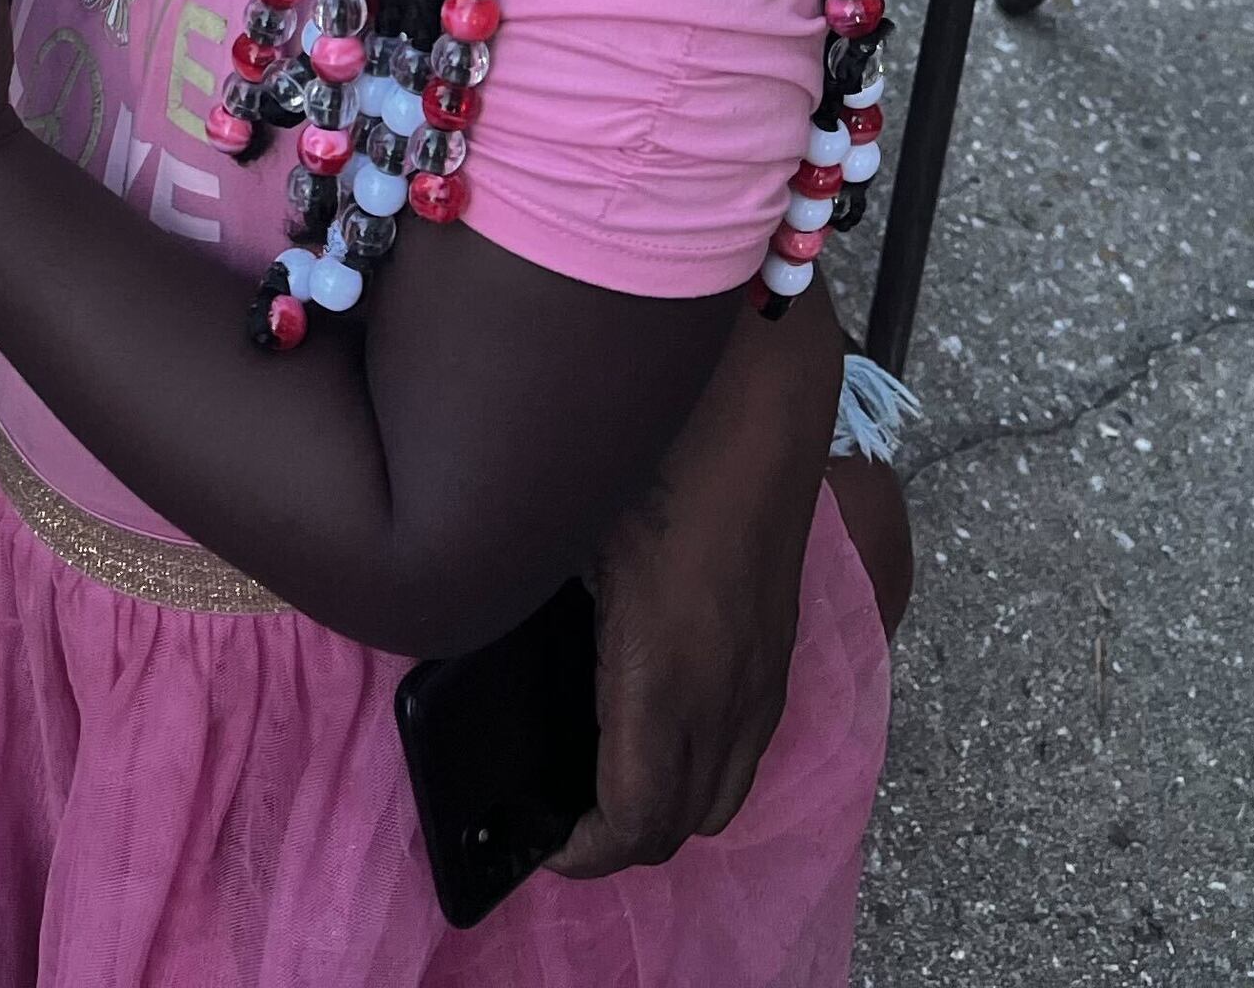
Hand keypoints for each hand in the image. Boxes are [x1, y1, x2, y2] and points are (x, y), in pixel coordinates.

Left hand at [549, 306, 835, 876]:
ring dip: (671, 807)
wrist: (761, 397)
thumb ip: (525, 605)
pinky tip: (659, 719)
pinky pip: (751, 743)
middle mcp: (727, 689)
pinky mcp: (782, 644)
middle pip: (684, 825)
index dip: (585, 856)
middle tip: (560, 812)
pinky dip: (707, 762)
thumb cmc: (653, 450)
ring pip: (729, 792)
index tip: (539, 842)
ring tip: (606, 779)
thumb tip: (471, 627)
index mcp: (665, 673)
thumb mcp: (566, 532)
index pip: (636, 821)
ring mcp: (764, 670)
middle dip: (622, 841)